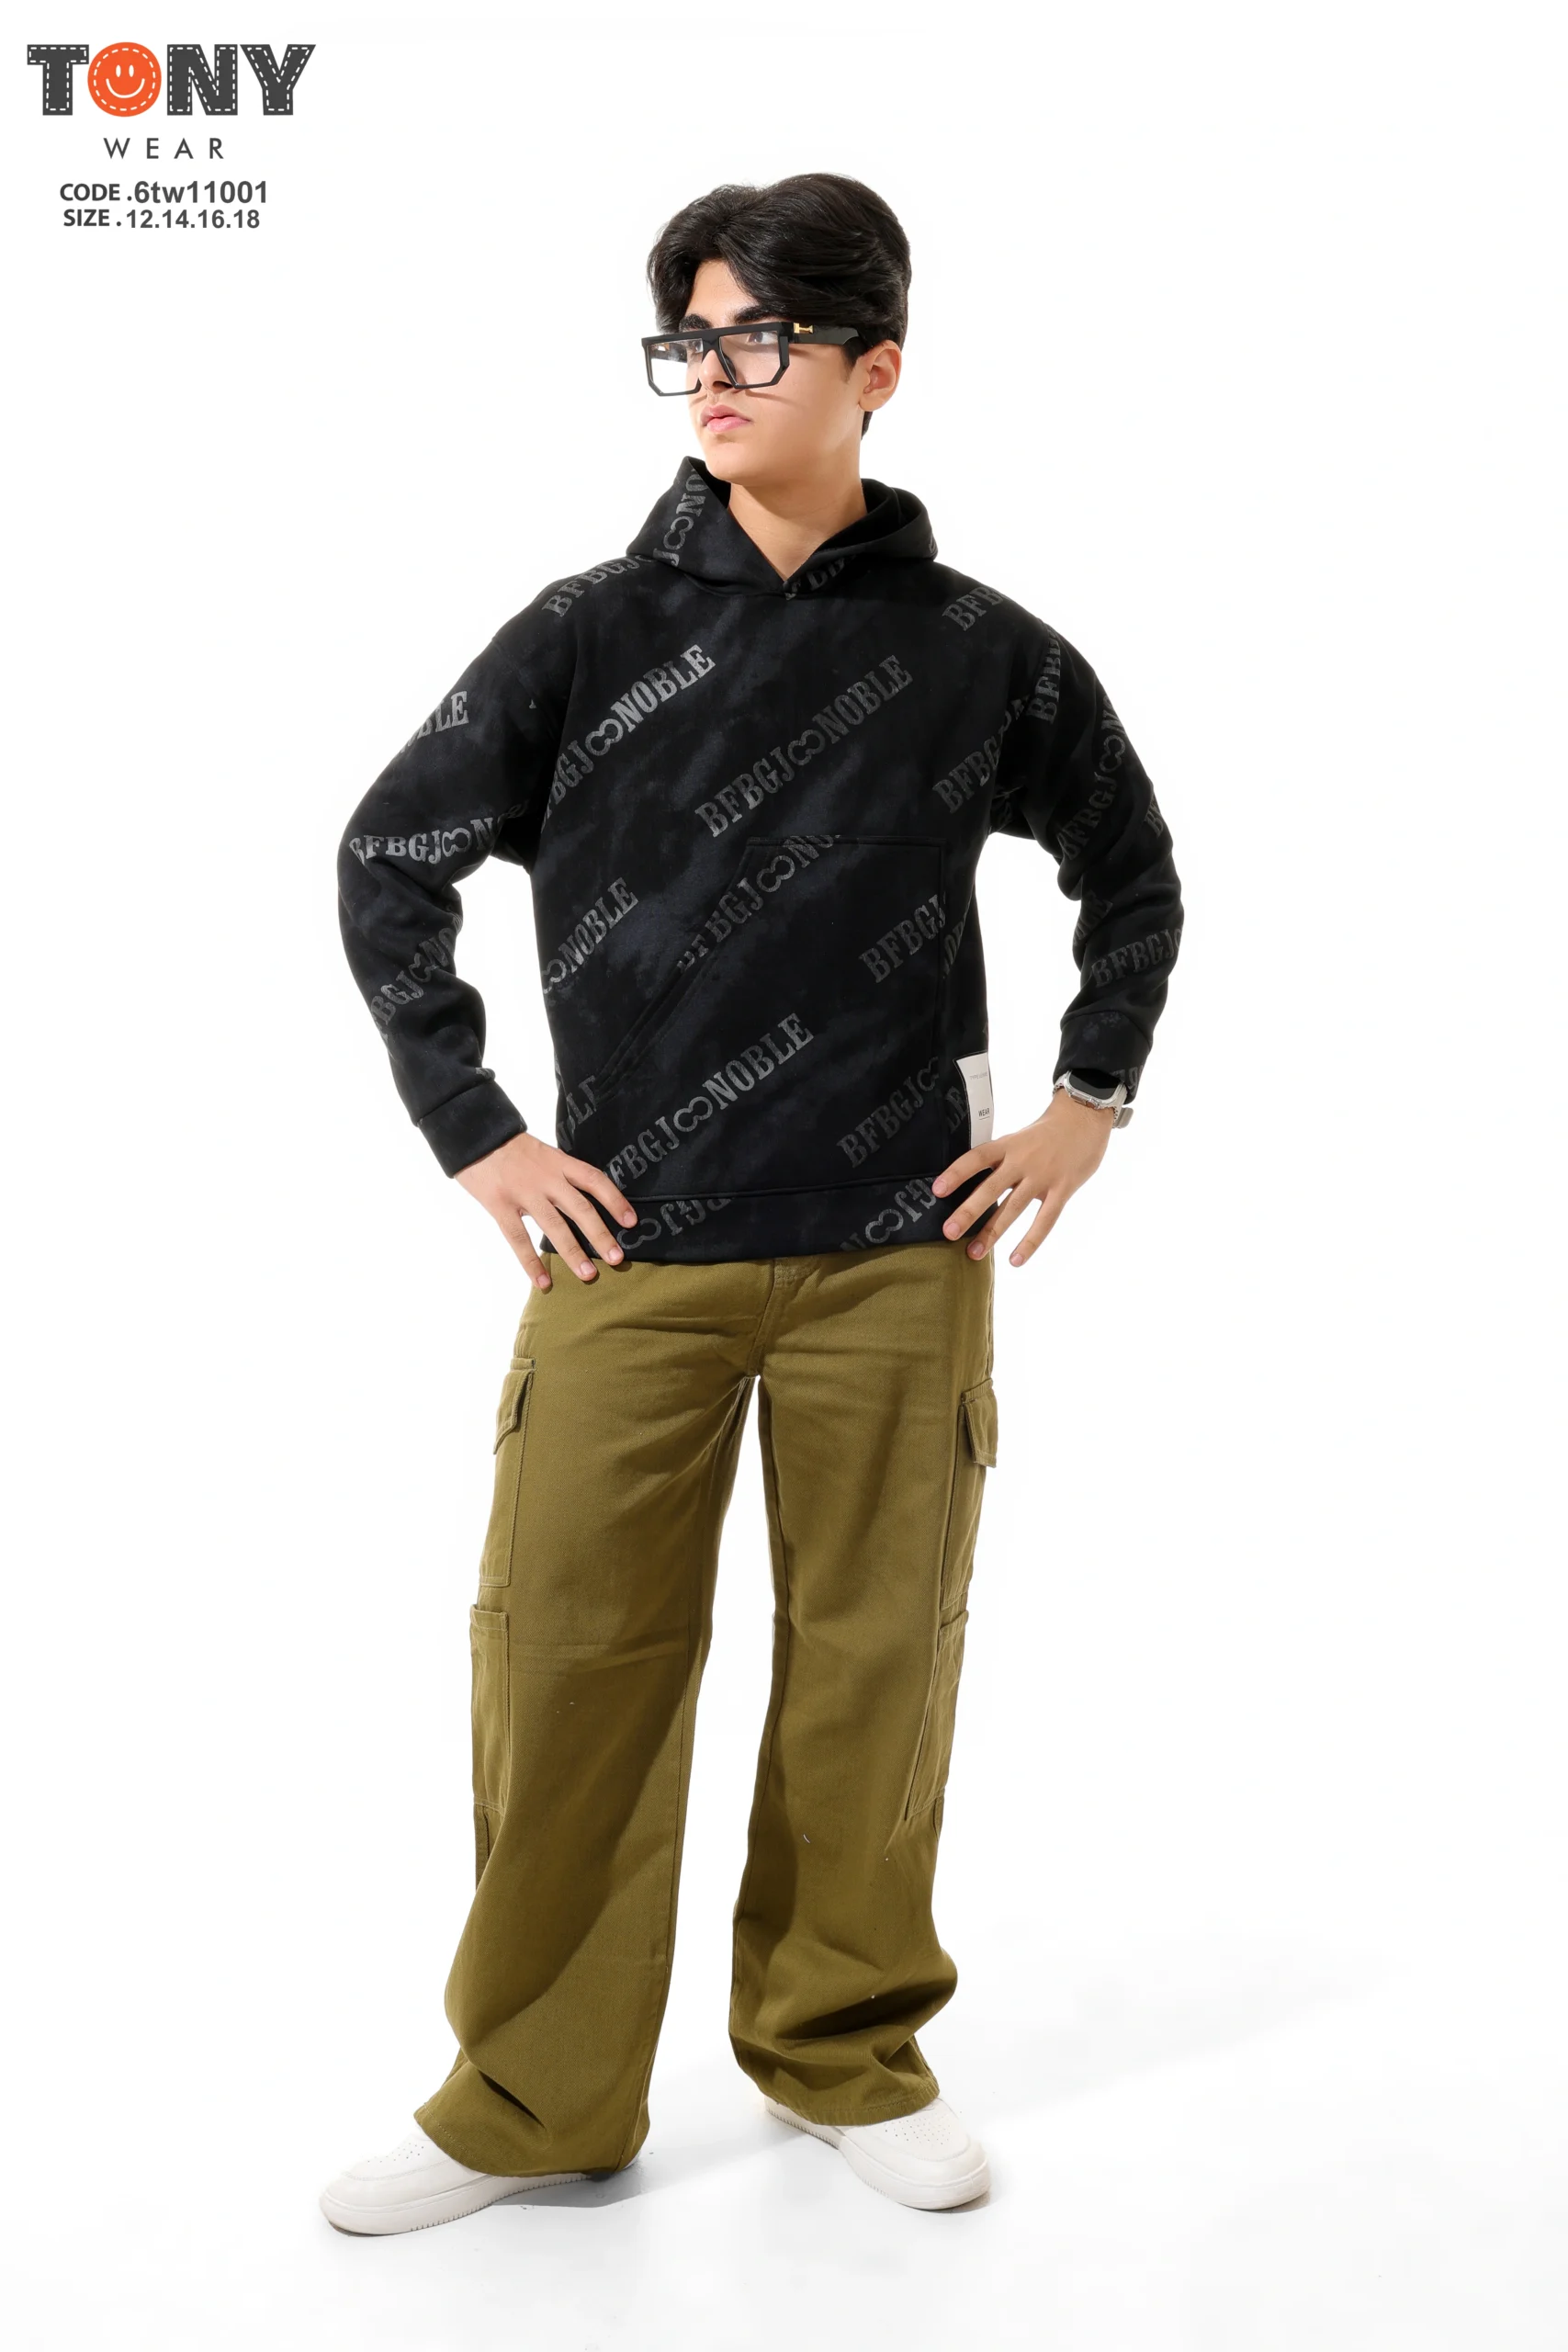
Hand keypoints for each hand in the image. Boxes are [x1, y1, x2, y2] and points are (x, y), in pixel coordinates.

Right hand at [455, 1131, 638, 1288]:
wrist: (472, 1134)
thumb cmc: (508, 1147)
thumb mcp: (541, 1152)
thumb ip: (559, 1173)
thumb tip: (581, 1199)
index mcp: (558, 1162)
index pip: (594, 1180)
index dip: (615, 1200)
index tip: (630, 1221)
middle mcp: (546, 1178)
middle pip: (580, 1208)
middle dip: (600, 1235)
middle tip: (618, 1259)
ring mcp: (523, 1192)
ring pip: (554, 1227)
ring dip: (574, 1253)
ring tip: (589, 1275)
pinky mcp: (500, 1205)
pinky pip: (519, 1239)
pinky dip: (531, 1262)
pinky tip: (542, 1282)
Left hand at [932, 1089, 1115, 1267]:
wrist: (1086, 1118)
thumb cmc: (1048, 1133)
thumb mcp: (1019, 1138)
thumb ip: (1001, 1160)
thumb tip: (973, 1184)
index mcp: (1008, 1145)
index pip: (977, 1158)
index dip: (956, 1173)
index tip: (937, 1190)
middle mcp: (1022, 1161)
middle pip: (990, 1188)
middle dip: (968, 1212)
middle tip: (948, 1233)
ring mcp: (1043, 1176)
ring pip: (1013, 1208)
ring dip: (992, 1233)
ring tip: (974, 1253)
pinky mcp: (1063, 1190)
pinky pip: (1045, 1220)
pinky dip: (1030, 1241)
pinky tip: (1015, 1260)